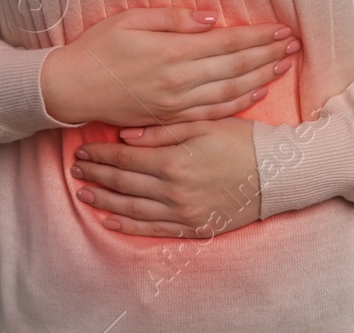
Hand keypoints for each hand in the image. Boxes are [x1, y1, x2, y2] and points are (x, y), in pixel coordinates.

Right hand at [41, 7, 300, 126]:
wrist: (71, 88)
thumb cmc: (98, 48)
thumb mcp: (131, 21)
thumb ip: (173, 19)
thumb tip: (212, 18)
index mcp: (171, 53)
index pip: (227, 42)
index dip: (257, 36)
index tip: (281, 29)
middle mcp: (178, 81)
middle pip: (235, 67)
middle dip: (268, 54)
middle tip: (294, 45)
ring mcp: (175, 104)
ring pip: (230, 92)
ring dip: (261, 78)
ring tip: (284, 66)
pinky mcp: (170, 119)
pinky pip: (212, 113)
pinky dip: (239, 103)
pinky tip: (256, 94)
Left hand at [70, 118, 261, 236]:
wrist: (277, 174)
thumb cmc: (243, 141)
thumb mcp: (205, 124)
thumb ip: (164, 128)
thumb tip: (126, 134)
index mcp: (174, 161)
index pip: (125, 158)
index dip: (101, 154)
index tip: (83, 148)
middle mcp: (173, 191)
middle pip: (123, 183)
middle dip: (96, 174)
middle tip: (76, 167)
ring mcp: (182, 212)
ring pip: (132, 209)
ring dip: (105, 200)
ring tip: (84, 192)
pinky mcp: (193, 226)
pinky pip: (152, 229)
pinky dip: (128, 226)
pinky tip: (110, 221)